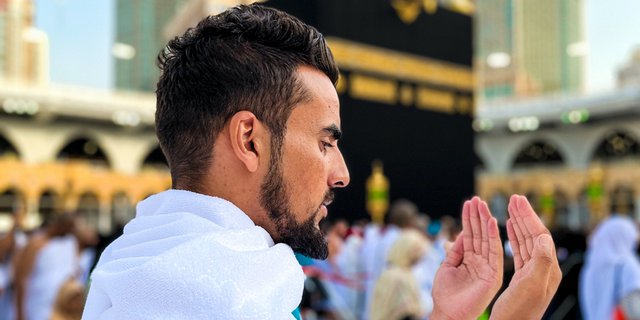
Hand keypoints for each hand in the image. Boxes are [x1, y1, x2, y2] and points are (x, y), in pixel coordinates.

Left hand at [432, 197, 502, 319]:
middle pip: (480, 234)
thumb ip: (456, 251)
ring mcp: (488, 267)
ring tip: (482, 204)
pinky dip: (493, 236)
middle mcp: (481, 261)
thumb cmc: (445, 294)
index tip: (470, 203)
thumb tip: (461, 234)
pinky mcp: (494, 274)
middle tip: (476, 199)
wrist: (448, 312)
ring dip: (485, 221)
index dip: (470, 219)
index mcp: (469, 259)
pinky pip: (495, 252)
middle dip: (477, 216)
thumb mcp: (447, 267)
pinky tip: (491, 221)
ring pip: (487, 240)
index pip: (471, 235)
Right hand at [490, 195, 561, 319]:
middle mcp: (543, 268)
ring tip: (510, 208)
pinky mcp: (522, 277)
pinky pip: (519, 251)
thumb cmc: (519, 311)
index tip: (517, 200)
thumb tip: (545, 236)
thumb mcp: (531, 284)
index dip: (528, 216)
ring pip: (525, 241)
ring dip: (518, 223)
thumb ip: (541, 259)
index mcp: (547, 268)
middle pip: (533, 234)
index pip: (539, 234)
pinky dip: (513, 237)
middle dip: (524, 215)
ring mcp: (533, 272)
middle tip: (514, 198)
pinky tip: (508, 229)